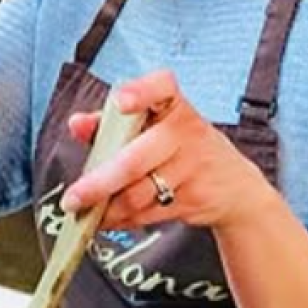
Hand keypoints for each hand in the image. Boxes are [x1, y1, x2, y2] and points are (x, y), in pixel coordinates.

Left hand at [59, 70, 275, 229]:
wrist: (236, 185)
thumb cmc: (180, 145)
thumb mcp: (153, 125)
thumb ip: (110, 122)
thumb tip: (76, 124)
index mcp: (173, 104)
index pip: (162, 87)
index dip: (141, 92)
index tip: (121, 101)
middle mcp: (185, 132)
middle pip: (135, 159)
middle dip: (99, 183)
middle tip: (72, 198)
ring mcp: (192, 167)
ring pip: (139, 193)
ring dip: (107, 208)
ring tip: (84, 212)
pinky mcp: (194, 199)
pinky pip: (150, 212)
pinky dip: (123, 219)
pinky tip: (107, 219)